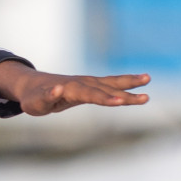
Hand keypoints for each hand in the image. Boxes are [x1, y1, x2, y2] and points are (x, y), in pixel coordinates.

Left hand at [0, 61, 149, 115]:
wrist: (33, 86)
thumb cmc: (33, 98)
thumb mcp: (35, 102)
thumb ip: (46, 96)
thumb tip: (57, 89)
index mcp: (71, 89)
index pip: (91, 95)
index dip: (105, 98)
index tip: (119, 102)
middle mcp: (83, 83)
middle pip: (107, 89)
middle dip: (126, 94)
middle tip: (146, 98)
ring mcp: (88, 82)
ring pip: (111, 83)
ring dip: (129, 82)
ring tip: (148, 79)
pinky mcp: (91, 85)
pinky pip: (110, 83)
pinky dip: (124, 82)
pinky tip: (139, 81)